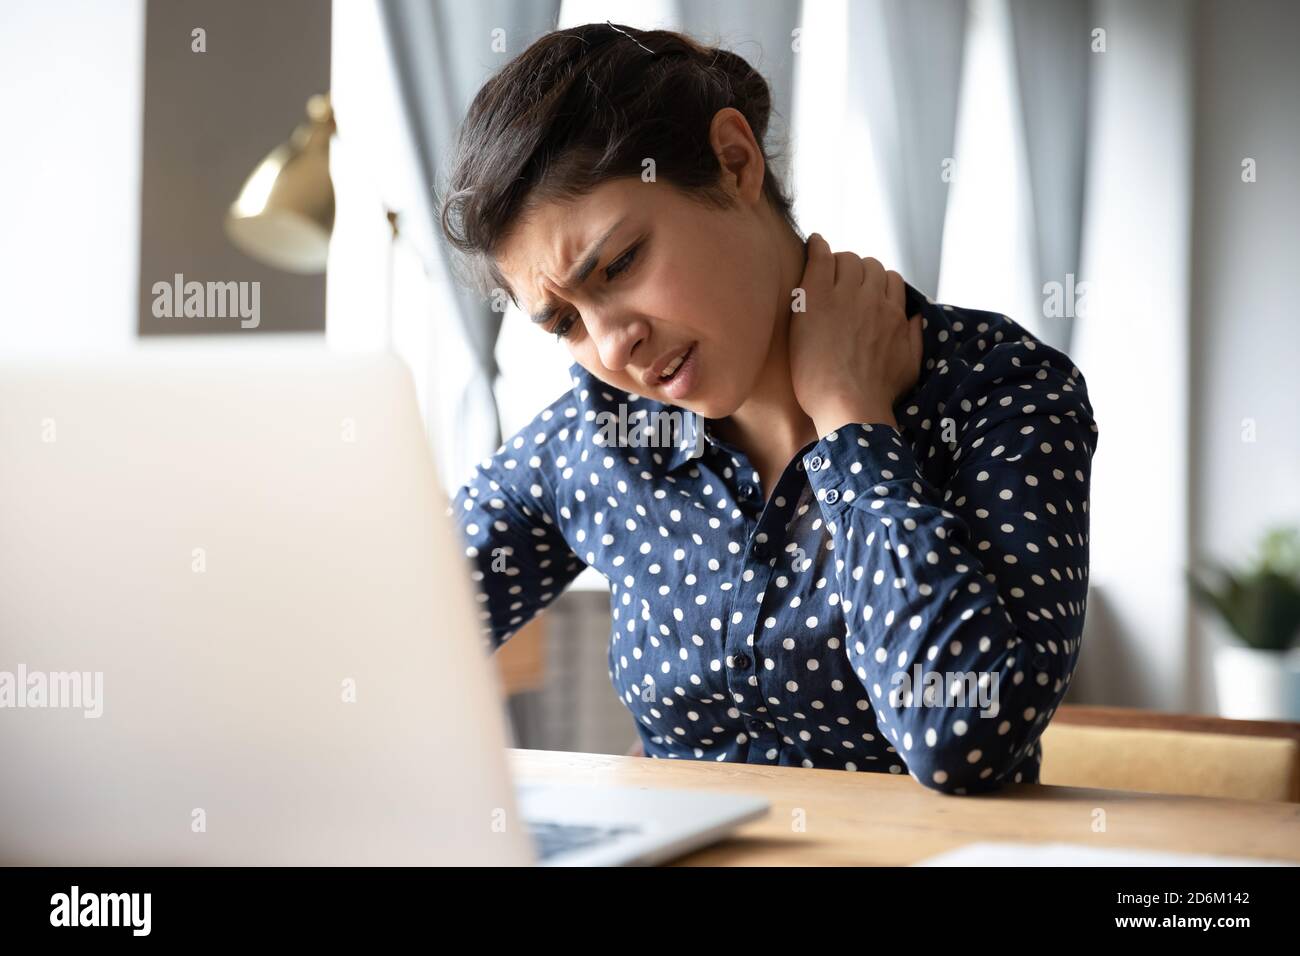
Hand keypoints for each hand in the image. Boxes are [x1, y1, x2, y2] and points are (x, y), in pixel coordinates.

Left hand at [788, 234, 923, 434]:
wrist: (849, 405)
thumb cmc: (877, 394)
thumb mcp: (911, 365)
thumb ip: (915, 337)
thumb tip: (916, 316)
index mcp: (894, 313)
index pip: (890, 279)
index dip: (875, 284)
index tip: (863, 293)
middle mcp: (873, 299)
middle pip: (869, 266)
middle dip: (856, 273)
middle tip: (840, 286)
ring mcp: (845, 295)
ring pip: (847, 259)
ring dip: (838, 264)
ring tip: (825, 275)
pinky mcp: (817, 297)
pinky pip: (821, 257)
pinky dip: (818, 247)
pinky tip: (813, 244)